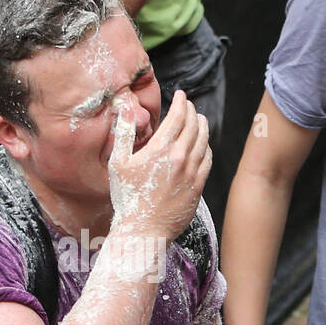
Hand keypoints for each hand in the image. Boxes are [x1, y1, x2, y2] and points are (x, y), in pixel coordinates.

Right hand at [108, 90, 210, 241]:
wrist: (143, 230)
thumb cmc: (127, 198)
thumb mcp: (118, 163)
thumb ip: (124, 134)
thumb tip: (126, 111)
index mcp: (160, 149)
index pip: (178, 116)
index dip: (181, 102)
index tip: (181, 94)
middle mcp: (180, 158)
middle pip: (194, 125)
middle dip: (193, 111)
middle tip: (189, 105)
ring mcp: (192, 173)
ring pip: (204, 141)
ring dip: (203, 126)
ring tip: (200, 119)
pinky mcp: (198, 186)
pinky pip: (207, 160)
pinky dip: (207, 147)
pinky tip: (203, 145)